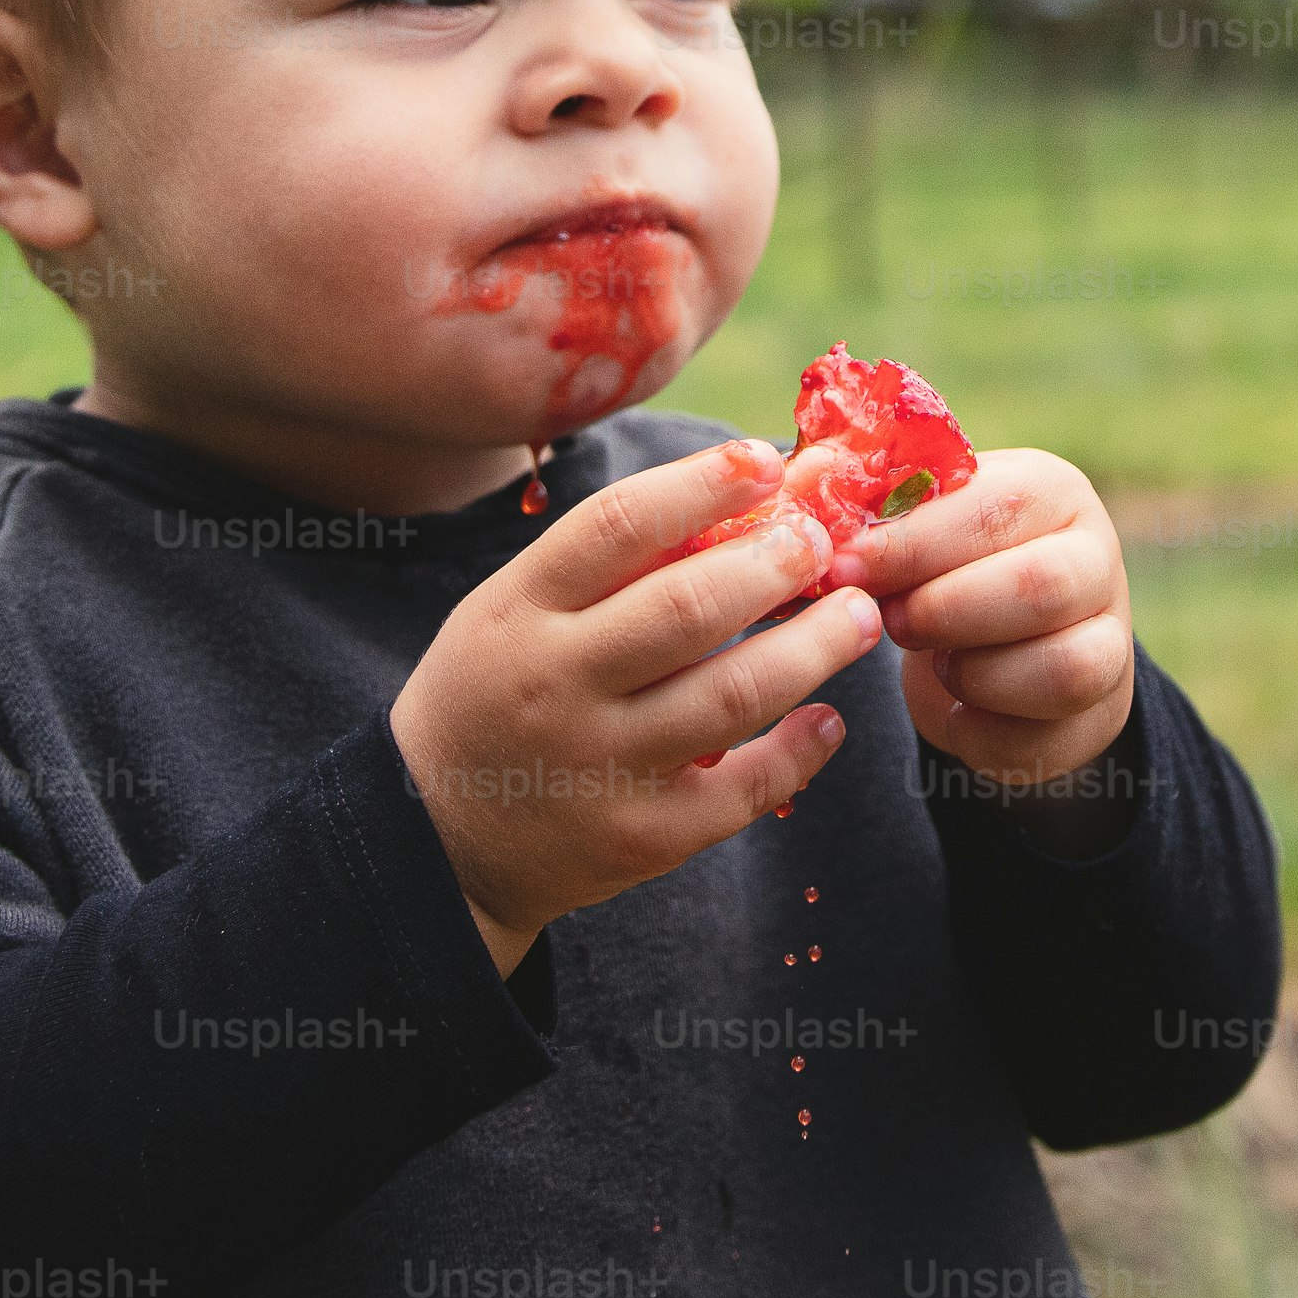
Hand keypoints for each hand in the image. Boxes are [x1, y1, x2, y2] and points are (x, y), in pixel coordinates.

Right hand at [387, 439, 879, 973]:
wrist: (439, 837)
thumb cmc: (498, 689)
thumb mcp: (517, 608)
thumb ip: (613, 560)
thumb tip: (750, 487)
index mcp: (521, 609)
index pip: (618, 525)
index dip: (702, 485)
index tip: (765, 459)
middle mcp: (558, 684)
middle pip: (689, 608)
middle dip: (775, 563)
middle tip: (823, 541)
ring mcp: (600, 767)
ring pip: (733, 697)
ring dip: (814, 648)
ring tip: (858, 615)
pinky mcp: (640, 838)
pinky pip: (743, 791)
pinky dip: (800, 750)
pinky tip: (827, 718)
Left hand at [844, 448, 1137, 824]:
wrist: (1004, 639)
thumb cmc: (944, 563)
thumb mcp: (914, 519)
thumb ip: (864, 502)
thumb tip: (803, 484)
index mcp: (1050, 490)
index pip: (993, 506)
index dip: (913, 543)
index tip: (845, 566)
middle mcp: (1096, 559)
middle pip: (1039, 587)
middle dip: (945, 610)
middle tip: (888, 621)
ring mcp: (1110, 643)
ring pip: (1063, 669)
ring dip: (974, 673)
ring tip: (933, 660)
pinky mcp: (1096, 717)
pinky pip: (1038, 739)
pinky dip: (976, 731)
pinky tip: (951, 703)